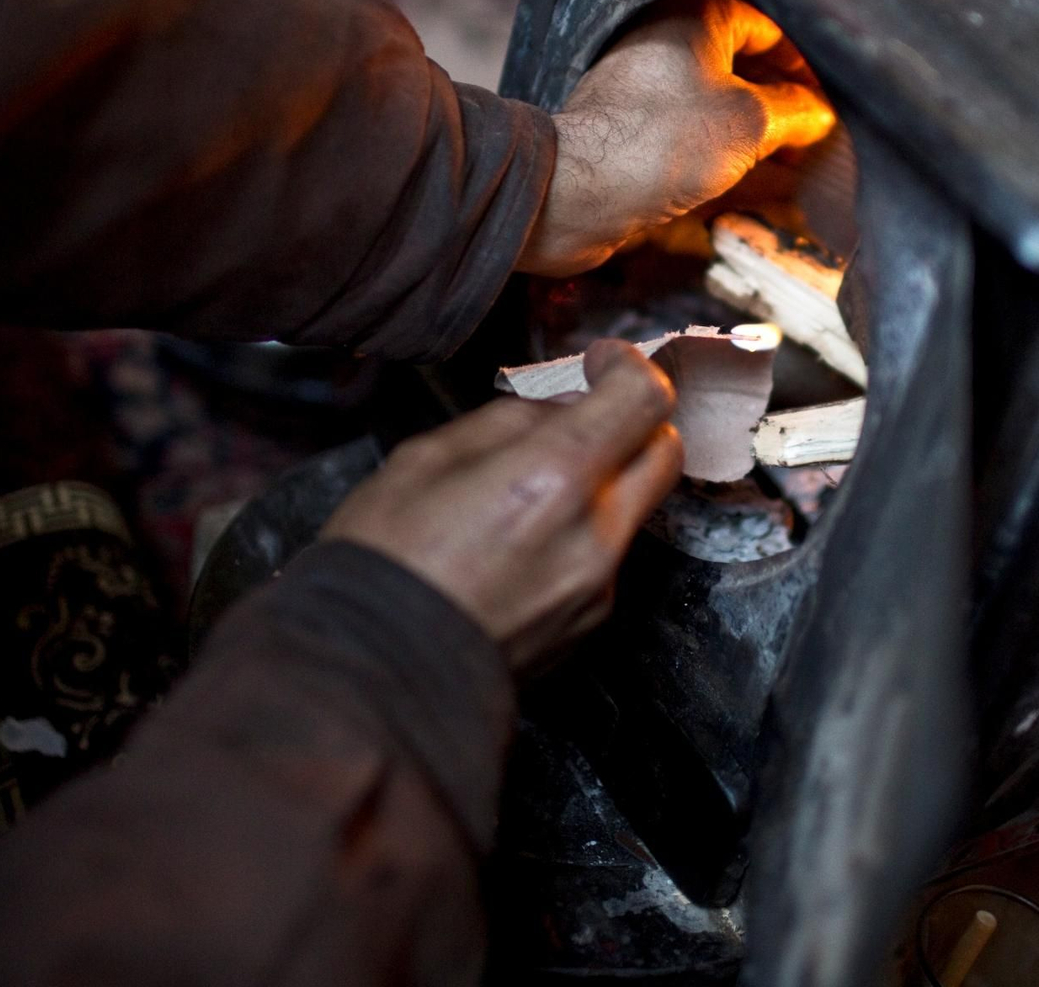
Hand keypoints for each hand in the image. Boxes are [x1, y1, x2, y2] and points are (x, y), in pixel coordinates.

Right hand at [321, 341, 682, 669]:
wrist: (374, 675)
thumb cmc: (383, 561)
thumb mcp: (425, 458)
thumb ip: (509, 422)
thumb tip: (559, 411)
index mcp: (552, 478)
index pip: (644, 401)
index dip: (630, 367)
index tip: (601, 364)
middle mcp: (593, 533)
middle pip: (664, 453)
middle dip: (635, 422)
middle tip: (584, 415)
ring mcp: (598, 585)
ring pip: (635, 506)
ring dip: (604, 479)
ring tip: (533, 485)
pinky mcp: (591, 622)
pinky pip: (608, 555)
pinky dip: (584, 530)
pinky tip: (522, 540)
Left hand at [518, 0, 835, 276]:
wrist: (577, 194)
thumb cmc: (665, 141)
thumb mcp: (751, 122)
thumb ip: (796, 113)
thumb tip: (823, 114)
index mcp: (695, 19)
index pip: (767, 27)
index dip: (806, 64)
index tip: (833, 101)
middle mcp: (668, 49)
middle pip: (746, 73)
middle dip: (788, 110)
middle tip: (826, 142)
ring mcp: (649, 98)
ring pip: (723, 117)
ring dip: (765, 146)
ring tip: (807, 175)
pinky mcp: (636, 144)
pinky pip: (698, 150)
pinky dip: (733, 169)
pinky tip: (766, 197)